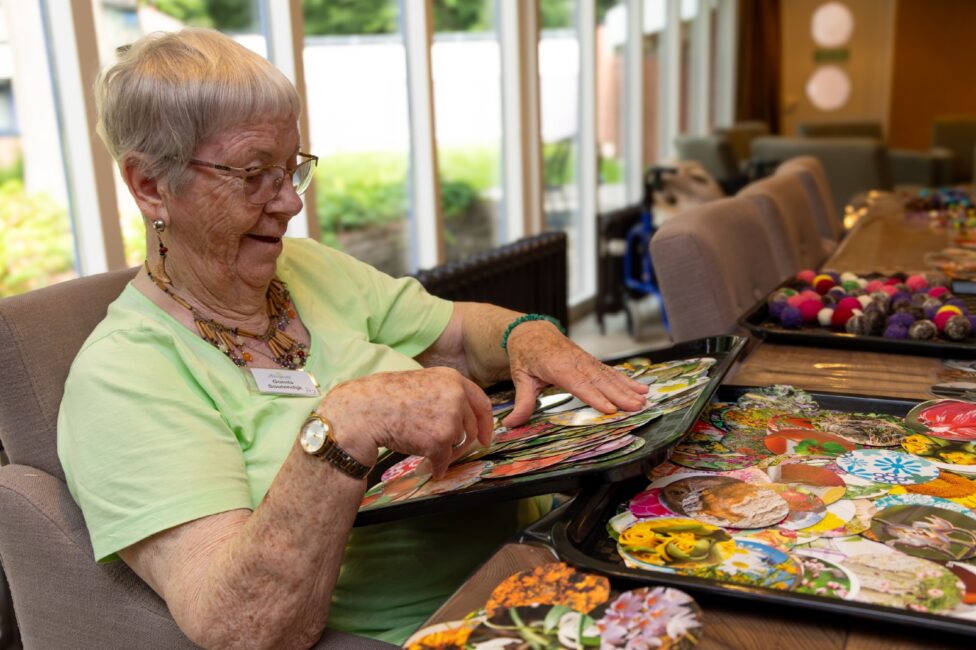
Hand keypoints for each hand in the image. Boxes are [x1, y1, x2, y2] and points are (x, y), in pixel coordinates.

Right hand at [318, 367, 492, 477]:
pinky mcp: (440, 440)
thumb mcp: (423, 384)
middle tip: (455, 454)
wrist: (365, 410)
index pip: (481, 402)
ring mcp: (450, 418)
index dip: (485, 422)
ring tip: (429, 453)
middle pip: (471, 426)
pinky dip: (438, 467)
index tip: (485, 436)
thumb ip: (446, 396)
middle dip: (464, 444)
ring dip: (446, 453)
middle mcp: (456, 396)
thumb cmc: (387, 398)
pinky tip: (431, 468)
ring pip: (457, 443)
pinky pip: (445, 460)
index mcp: (452, 379)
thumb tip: (461, 418)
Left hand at [502, 321, 647, 427]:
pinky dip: (627, 380)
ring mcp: (586, 360)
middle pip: (599, 380)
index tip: (609, 408)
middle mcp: (575, 362)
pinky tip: (641, 388)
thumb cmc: (526, 355)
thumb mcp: (520, 377)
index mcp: (557, 366)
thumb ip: (521, 402)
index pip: (577, 383)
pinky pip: (611, 372)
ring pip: (609, 375)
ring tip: (643, 399)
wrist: (532, 332)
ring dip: (628, 388)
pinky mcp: (591, 362)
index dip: (594, 396)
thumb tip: (511, 424)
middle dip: (619, 394)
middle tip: (636, 407)